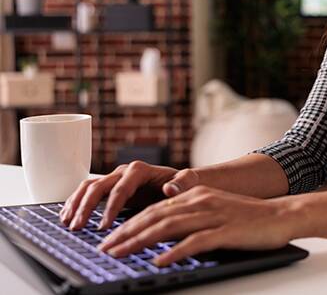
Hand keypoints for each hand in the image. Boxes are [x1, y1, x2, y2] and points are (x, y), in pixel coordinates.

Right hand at [60, 160, 199, 230]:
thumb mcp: (189, 182)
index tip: (104, 226)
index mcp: (140, 170)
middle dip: (86, 207)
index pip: (120, 189)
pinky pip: (87, 191)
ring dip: (75, 204)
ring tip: (67, 223)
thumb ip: (183, 183)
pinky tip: (66, 216)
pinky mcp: (109, 186)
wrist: (179, 181)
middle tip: (78, 227)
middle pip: (98, 186)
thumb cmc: (183, 183)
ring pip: (88, 187)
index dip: (111, 208)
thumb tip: (170, 188)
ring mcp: (114, 178)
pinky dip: (75, 202)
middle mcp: (124, 172)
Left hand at [98, 186, 296, 265]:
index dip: (129, 223)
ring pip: (167, 226)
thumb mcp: (216, 207)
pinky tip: (159, 261)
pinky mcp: (225, 231)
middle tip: (104, 248)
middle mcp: (201, 201)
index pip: (154, 208)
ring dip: (140, 241)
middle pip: (155, 216)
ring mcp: (213, 215)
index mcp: (196, 194)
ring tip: (120, 254)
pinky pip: (194, 242)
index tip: (110, 238)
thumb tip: (165, 209)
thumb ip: (190, 208)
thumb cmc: (251, 217)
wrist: (283, 215)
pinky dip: (174, 252)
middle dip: (126, 233)